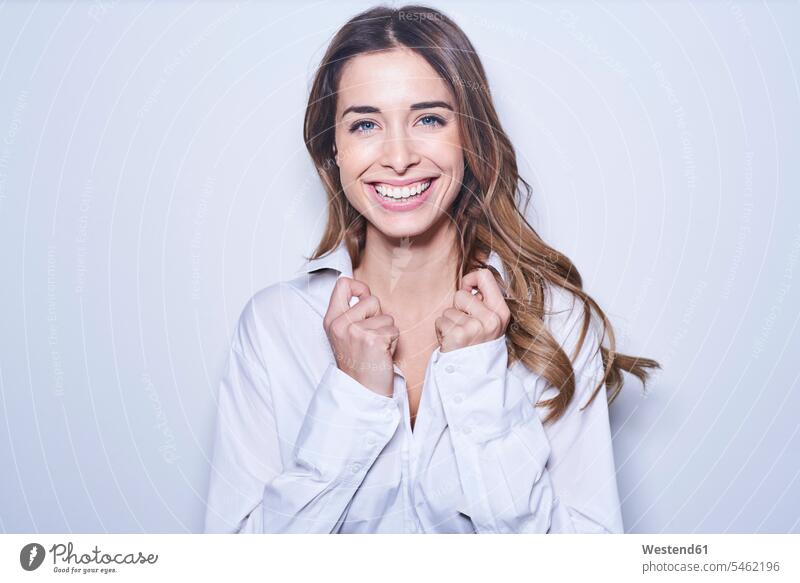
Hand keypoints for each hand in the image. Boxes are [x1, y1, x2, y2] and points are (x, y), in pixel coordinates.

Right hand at [323, 276, 398, 396]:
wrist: (362, 390)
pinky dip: (393, 343)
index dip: (359, 288)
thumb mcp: (344, 334)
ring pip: (386, 317)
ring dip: (387, 333)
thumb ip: (351, 312)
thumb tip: (364, 291)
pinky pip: (394, 330)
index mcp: (331, 320)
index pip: (342, 284)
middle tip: (370, 337)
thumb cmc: (358, 362)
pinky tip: (382, 354)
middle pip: (371, 299)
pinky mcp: (373, 340)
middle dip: (378, 316)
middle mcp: (340, 324)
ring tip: (376, 348)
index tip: (364, 300)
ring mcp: (355, 332)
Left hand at [434, 268, 510, 352]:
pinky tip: (451, 342)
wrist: (472, 377)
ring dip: (449, 322)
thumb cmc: (477, 345)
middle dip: (457, 308)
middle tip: (464, 325)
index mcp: (501, 312)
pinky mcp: (457, 335)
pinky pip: (440, 321)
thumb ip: (483, 302)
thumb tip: (469, 281)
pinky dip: (441, 331)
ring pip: (448, 310)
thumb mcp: (490, 323)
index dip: (470, 279)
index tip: (467, 290)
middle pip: (461, 294)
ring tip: (458, 336)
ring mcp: (474, 328)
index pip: (485, 276)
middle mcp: (491, 319)